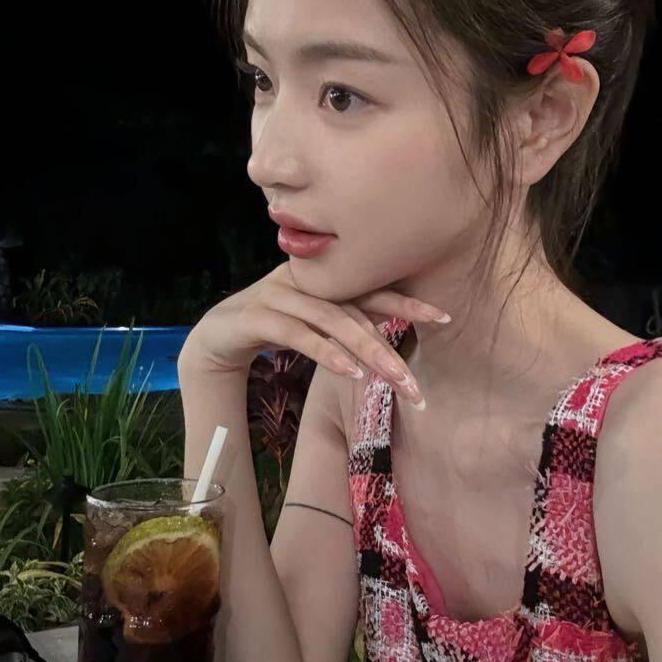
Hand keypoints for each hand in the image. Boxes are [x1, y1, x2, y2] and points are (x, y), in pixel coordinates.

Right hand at [177, 261, 448, 403]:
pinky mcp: (259, 316)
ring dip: (367, 351)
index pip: (372, 288)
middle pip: (357, 311)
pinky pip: (300, 334)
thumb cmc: (274, 328)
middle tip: (416, 381)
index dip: (408, 301)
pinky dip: (327, 353)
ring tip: (394, 379)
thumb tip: (390, 340)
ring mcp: (281, 295)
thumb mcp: (315, 324)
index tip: (445, 317)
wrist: (216, 333)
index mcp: (324, 280)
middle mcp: (306, 282)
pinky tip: (351, 372)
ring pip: (333, 322)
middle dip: (391, 345)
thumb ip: (346, 322)